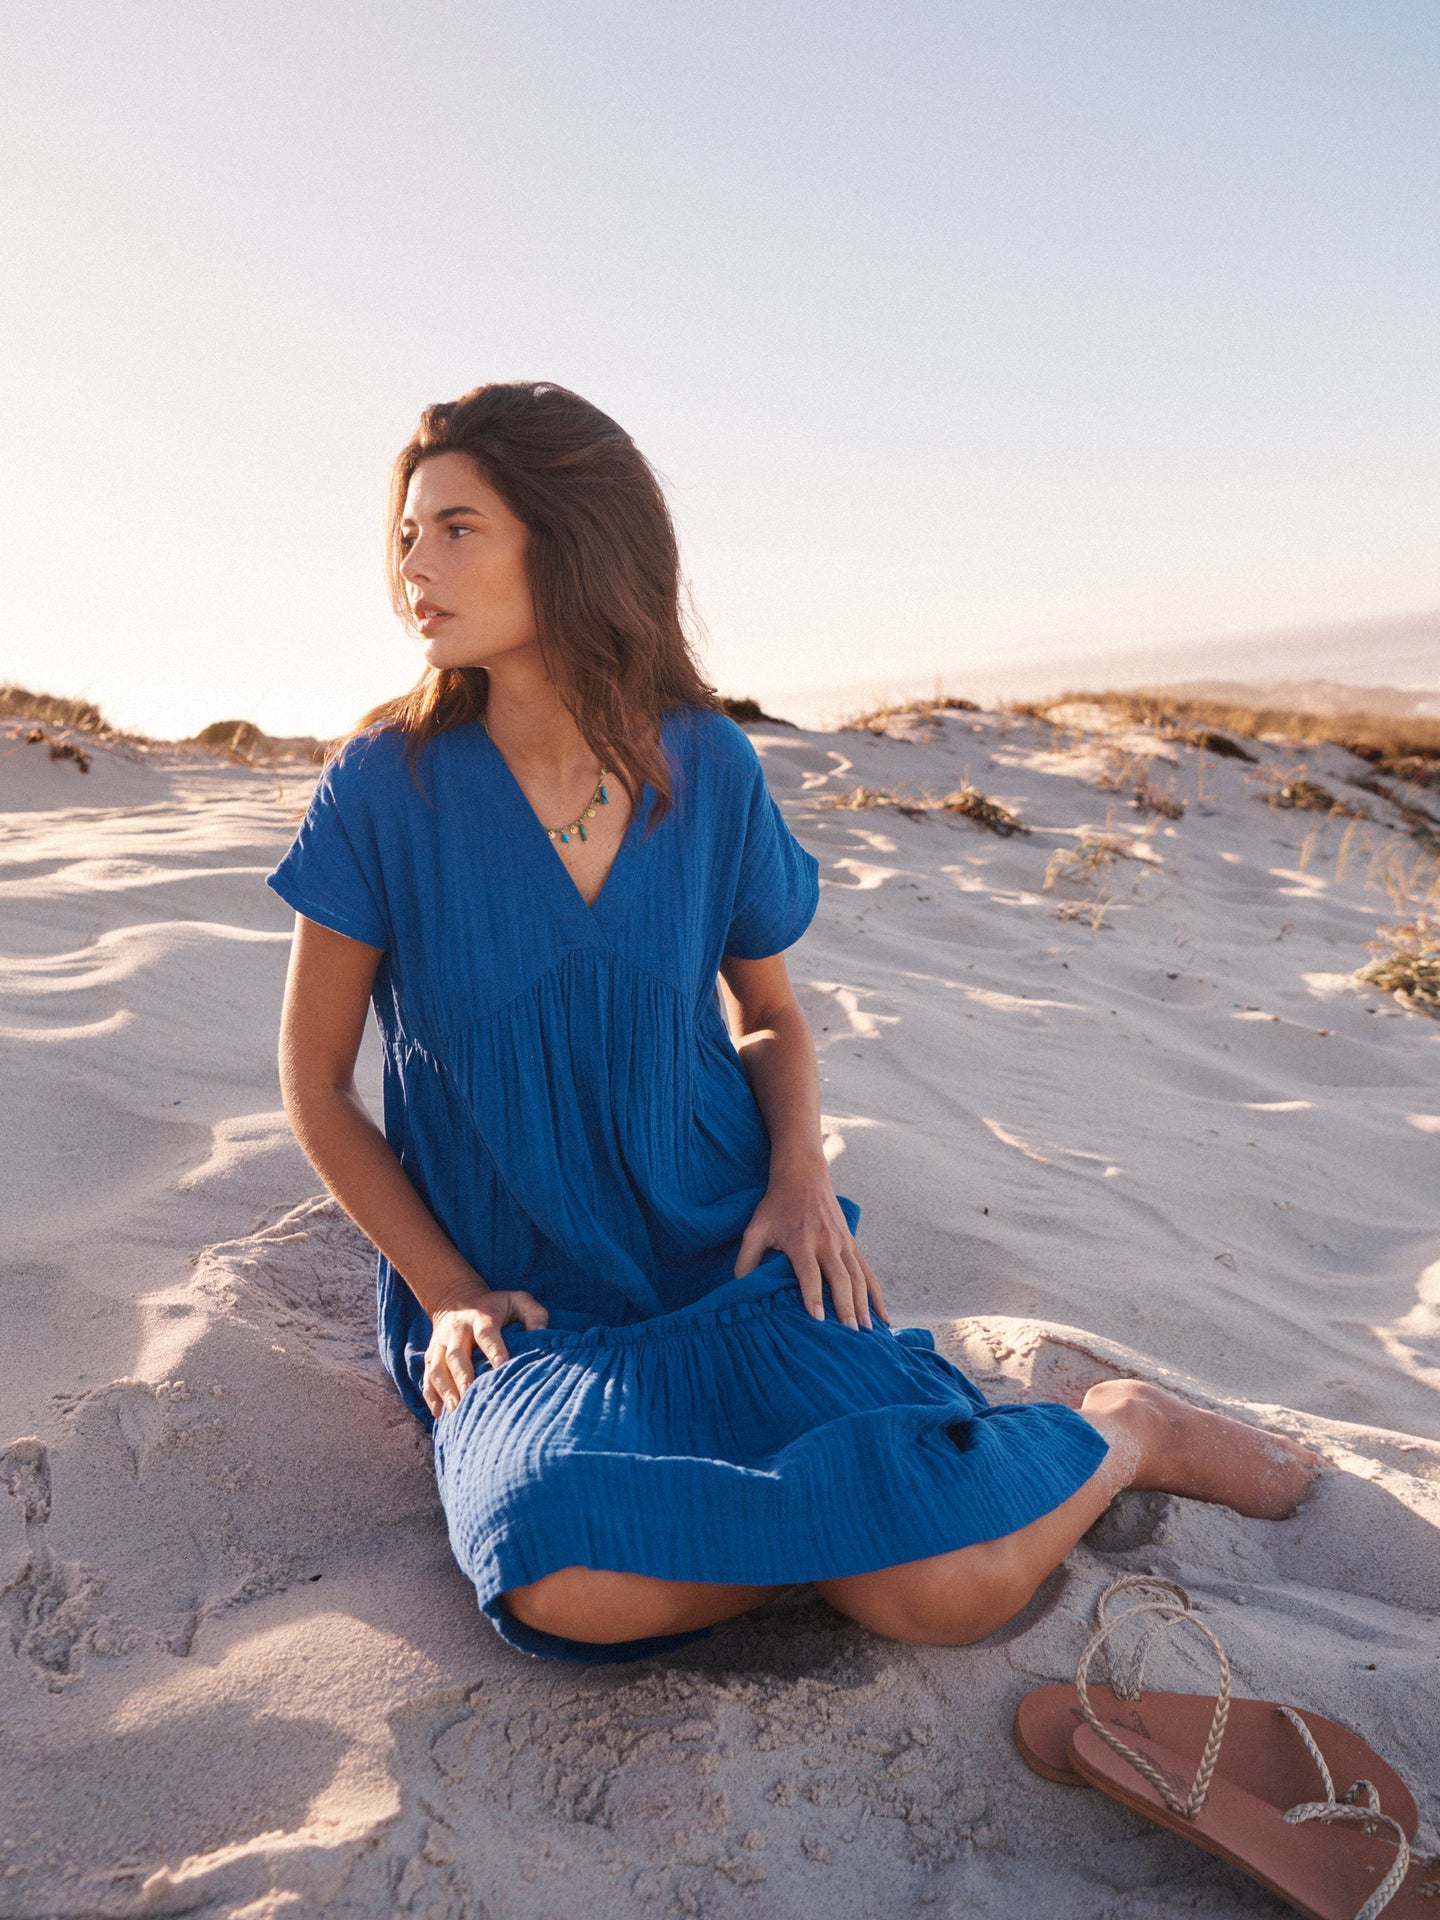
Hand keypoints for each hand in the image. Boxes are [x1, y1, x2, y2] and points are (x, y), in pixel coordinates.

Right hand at [422, 1283, 548, 1416]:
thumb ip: (534, 1314)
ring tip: (454, 1410)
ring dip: (444, 1389)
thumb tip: (542, 1335)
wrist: (457, 1298)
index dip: (494, 1350)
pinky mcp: (431, 1354)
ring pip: (438, 1367)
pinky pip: (427, 1376)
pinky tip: (439, 1414)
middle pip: (456, 1354)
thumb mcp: (518, 1300)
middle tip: (470, 1396)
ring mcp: (440, 1342)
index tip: (501, 1368)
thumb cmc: (496, 1306)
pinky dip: (431, 1395)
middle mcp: (457, 1330)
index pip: (487, 1334)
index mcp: (481, 1317)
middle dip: (462, 1376)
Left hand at [734, 1164, 888, 1329]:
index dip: (813, 1295)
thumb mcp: (755, 1228)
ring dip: (864, 1304)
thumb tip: (738, 1290)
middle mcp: (826, 1242)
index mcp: (801, 1240)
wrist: (803, 1175)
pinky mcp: (853, 1243)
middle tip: (849, 1334)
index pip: (809, 1272)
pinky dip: (877, 1294)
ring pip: (858, 1277)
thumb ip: (746, 1259)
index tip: (818, 1319)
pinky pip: (868, 1272)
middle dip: (846, 1306)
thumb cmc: (776, 1205)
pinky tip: (882, 1316)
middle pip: (840, 1278)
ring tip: (867, 1331)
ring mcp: (843, 1242)